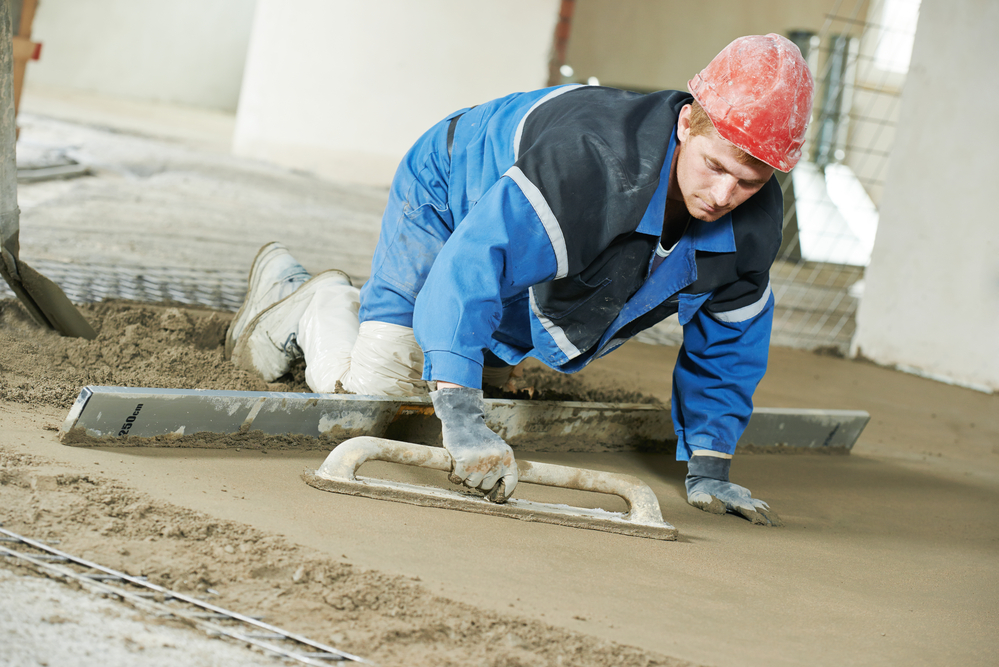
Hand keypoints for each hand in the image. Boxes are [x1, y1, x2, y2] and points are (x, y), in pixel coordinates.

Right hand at [430, 386, 518, 501]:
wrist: (463, 418)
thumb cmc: (477, 437)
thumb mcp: (496, 448)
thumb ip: (498, 466)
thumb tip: (496, 493)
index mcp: (507, 456)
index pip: (511, 482)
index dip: (502, 492)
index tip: (494, 497)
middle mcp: (497, 459)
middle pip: (487, 485)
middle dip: (478, 480)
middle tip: (472, 468)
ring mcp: (482, 461)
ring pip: (472, 484)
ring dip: (465, 477)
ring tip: (464, 463)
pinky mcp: (466, 461)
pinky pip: (458, 479)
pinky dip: (454, 475)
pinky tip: (455, 465)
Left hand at [685, 454, 781, 525]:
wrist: (706, 477)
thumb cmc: (700, 492)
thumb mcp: (696, 497)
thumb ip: (705, 502)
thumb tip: (720, 509)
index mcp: (729, 496)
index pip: (743, 506)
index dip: (753, 514)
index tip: (762, 523)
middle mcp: (740, 495)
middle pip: (756, 506)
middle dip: (766, 517)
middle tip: (777, 527)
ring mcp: (744, 494)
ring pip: (760, 504)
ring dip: (770, 514)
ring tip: (780, 524)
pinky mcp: (746, 496)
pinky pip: (759, 503)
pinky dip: (767, 510)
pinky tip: (774, 517)